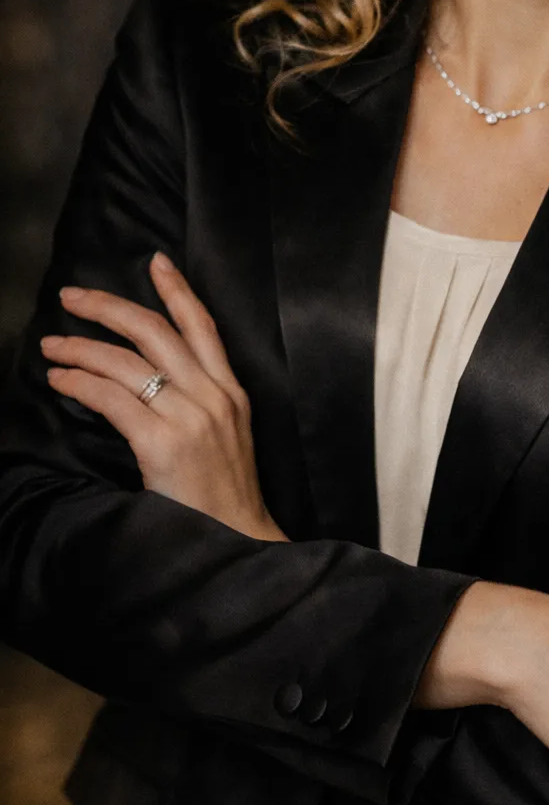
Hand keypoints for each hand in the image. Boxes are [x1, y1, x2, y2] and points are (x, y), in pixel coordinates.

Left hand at [41, 252, 287, 542]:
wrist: (239, 543)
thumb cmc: (225, 498)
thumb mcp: (228, 436)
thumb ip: (199, 403)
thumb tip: (152, 381)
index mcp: (231, 391)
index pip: (203, 326)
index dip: (177, 290)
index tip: (156, 261)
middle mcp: (213, 395)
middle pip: (155, 331)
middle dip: (108, 307)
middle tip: (72, 296)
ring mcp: (190, 417)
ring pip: (127, 362)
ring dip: (81, 348)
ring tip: (52, 346)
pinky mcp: (163, 443)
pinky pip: (112, 399)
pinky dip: (80, 384)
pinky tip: (60, 381)